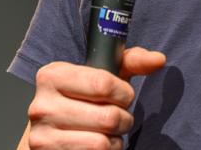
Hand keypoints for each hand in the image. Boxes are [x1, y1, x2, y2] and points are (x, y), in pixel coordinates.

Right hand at [27, 46, 167, 149]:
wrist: (50, 130)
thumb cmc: (82, 97)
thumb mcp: (103, 73)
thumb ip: (131, 62)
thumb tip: (158, 59)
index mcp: (52, 75)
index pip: (104, 84)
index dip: (124, 93)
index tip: (123, 95)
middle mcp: (42, 105)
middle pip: (108, 117)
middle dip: (124, 119)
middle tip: (119, 118)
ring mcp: (42, 136)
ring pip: (101, 143)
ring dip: (115, 140)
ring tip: (109, 133)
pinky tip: (97, 145)